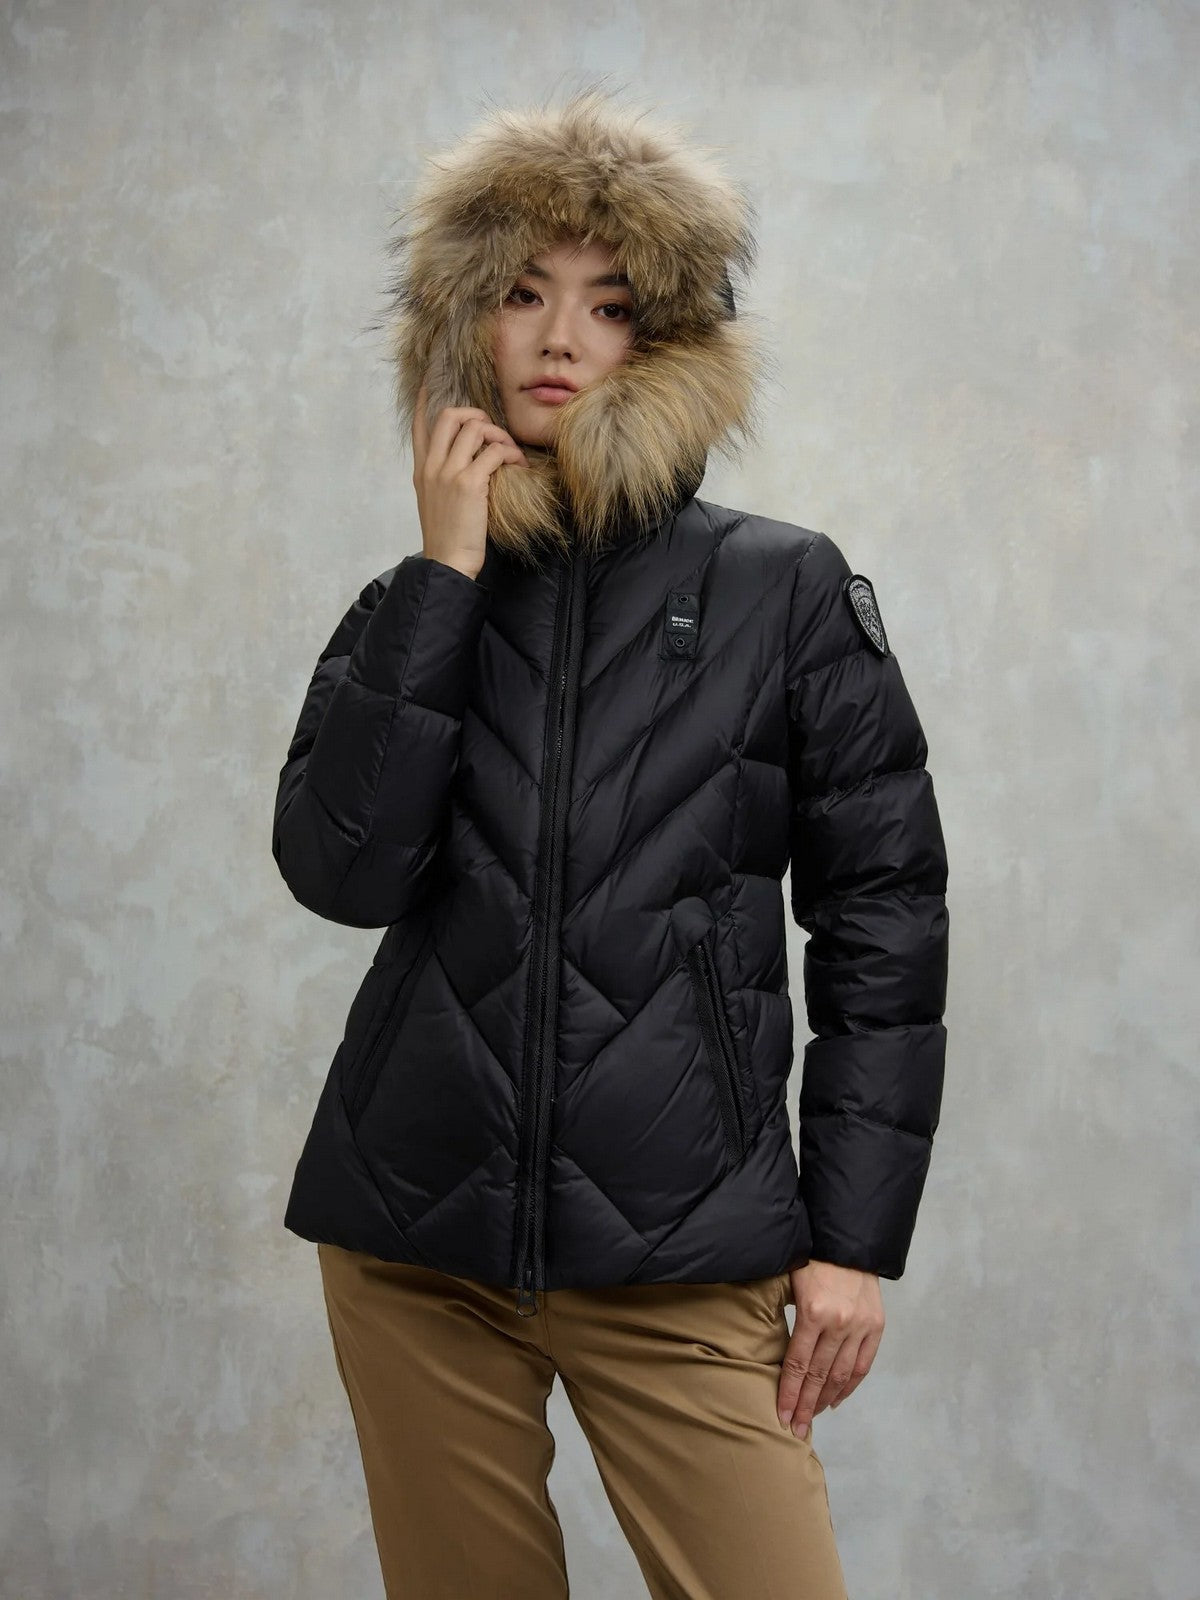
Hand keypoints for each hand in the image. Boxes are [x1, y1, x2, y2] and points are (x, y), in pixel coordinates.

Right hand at [412, 377, 528, 579]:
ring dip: (500, 436)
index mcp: (421, 470)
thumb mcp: (436, 503)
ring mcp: (448, 473)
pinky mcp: (469, 484)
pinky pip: (494, 452)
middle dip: (475, 414)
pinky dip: (511, 454)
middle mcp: (431, 466)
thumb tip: (466, 464)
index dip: (426, 401)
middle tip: (493, 432)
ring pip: (475, 429)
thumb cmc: (447, 538)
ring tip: (511, 454)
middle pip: (449, 416)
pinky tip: (519, 466)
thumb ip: (444, 479)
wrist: (446, 563)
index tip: (431, 383)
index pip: (419, 426)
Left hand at [776, 1259, 884, 1438]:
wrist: (848, 1241)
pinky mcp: (875, 1326)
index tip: (781, 1417)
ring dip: (825, 1401)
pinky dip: (850, 1386)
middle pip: (818, 1376)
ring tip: (812, 1418)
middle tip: (795, 1429)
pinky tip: (836, 1400)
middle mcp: (839, 1323)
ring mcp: (860, 1326)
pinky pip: (862, 1365)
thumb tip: (764, 1347)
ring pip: (841, 1375)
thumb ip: (781, 1314)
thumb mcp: (788, 1283)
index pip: (797, 1365)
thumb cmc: (810, 1259)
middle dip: (805, 1406)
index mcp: (813, 1312)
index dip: (788, 1394)